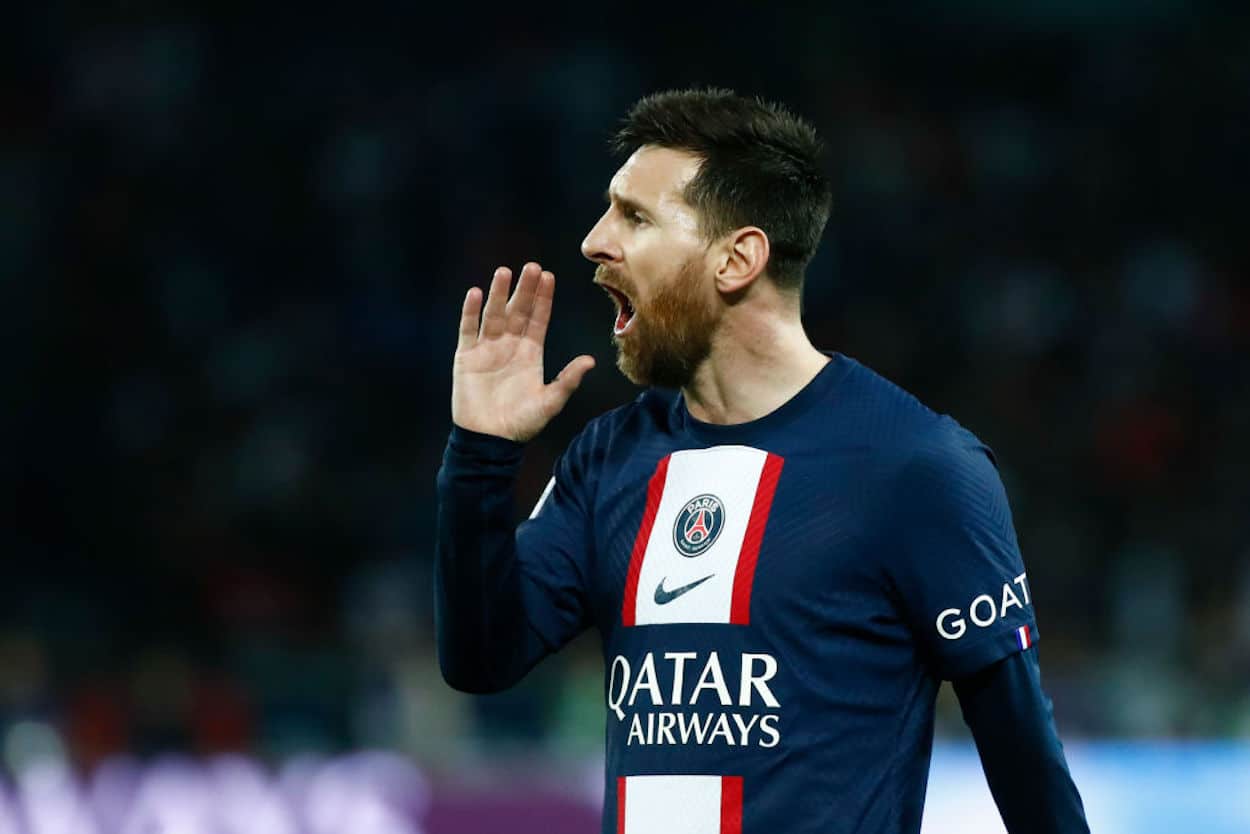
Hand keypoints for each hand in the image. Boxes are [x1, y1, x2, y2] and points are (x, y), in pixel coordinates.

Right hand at [452, 262, 595, 441]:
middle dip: (525, 289)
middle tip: (531, 266)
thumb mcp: (549, 402)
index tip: (548, 277)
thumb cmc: (521, 423)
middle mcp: (510, 346)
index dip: (543, 299)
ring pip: (494, 314)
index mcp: (531, 353)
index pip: (538, 319)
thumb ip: (568, 380)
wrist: (489, 440)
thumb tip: (590, 360)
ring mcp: (487, 349)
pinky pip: (468, 329)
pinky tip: (474, 293)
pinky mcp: (466, 356)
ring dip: (499, 294)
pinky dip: (470, 312)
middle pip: (518, 311)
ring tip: (505, 272)